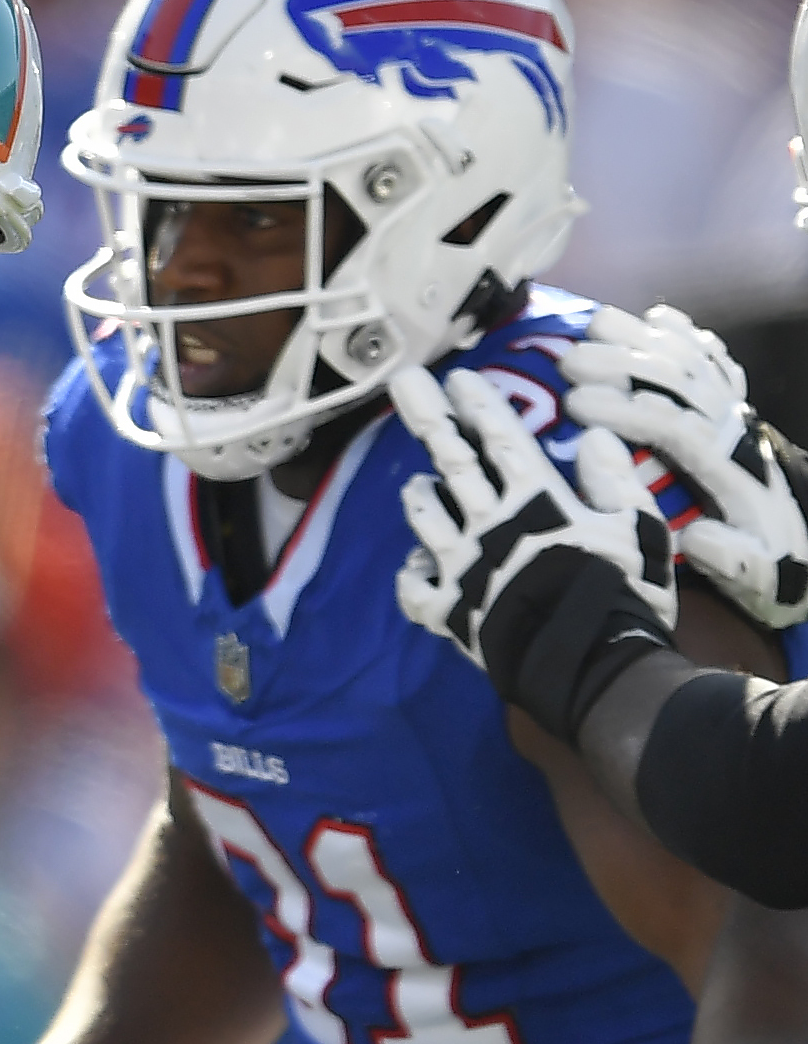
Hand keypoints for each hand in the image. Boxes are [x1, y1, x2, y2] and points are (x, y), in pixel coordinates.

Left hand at [391, 366, 677, 740]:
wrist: (595, 668)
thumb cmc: (626, 594)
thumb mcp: (640, 528)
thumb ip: (616, 479)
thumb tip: (594, 437)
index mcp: (537, 501)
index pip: (500, 440)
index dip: (479, 405)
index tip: (458, 375)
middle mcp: (490, 526)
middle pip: (452, 462)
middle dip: (428, 418)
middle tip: (403, 384)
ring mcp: (462, 568)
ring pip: (426, 518)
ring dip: (421, 496)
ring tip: (416, 483)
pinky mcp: (448, 611)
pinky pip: (413, 588)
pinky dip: (412, 573)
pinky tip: (418, 566)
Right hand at [562, 304, 807, 628]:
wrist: (806, 546)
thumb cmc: (770, 565)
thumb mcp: (759, 577)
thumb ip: (732, 559)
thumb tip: (697, 535)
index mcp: (732, 468)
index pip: (674, 426)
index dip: (625, 410)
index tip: (577, 405)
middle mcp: (736, 430)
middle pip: (678, 381)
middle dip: (622, 365)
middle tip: (568, 360)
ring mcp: (738, 412)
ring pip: (692, 360)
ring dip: (644, 338)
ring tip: (594, 323)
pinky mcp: (736, 407)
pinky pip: (714, 359)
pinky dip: (687, 333)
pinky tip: (657, 317)